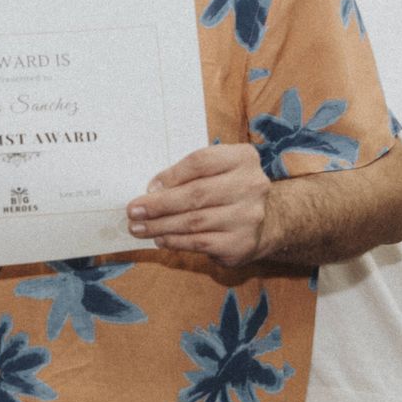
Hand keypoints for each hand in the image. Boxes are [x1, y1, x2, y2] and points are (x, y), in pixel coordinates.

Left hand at [126, 144, 269, 267]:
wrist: (267, 221)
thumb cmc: (228, 190)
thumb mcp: (217, 171)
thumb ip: (189, 174)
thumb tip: (153, 190)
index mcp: (243, 158)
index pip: (200, 162)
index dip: (171, 175)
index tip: (148, 188)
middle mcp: (251, 185)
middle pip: (195, 194)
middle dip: (159, 204)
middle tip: (134, 211)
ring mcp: (248, 216)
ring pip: (194, 221)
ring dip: (161, 226)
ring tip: (139, 228)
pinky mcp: (241, 243)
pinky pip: (200, 242)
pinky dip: (175, 241)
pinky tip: (161, 239)